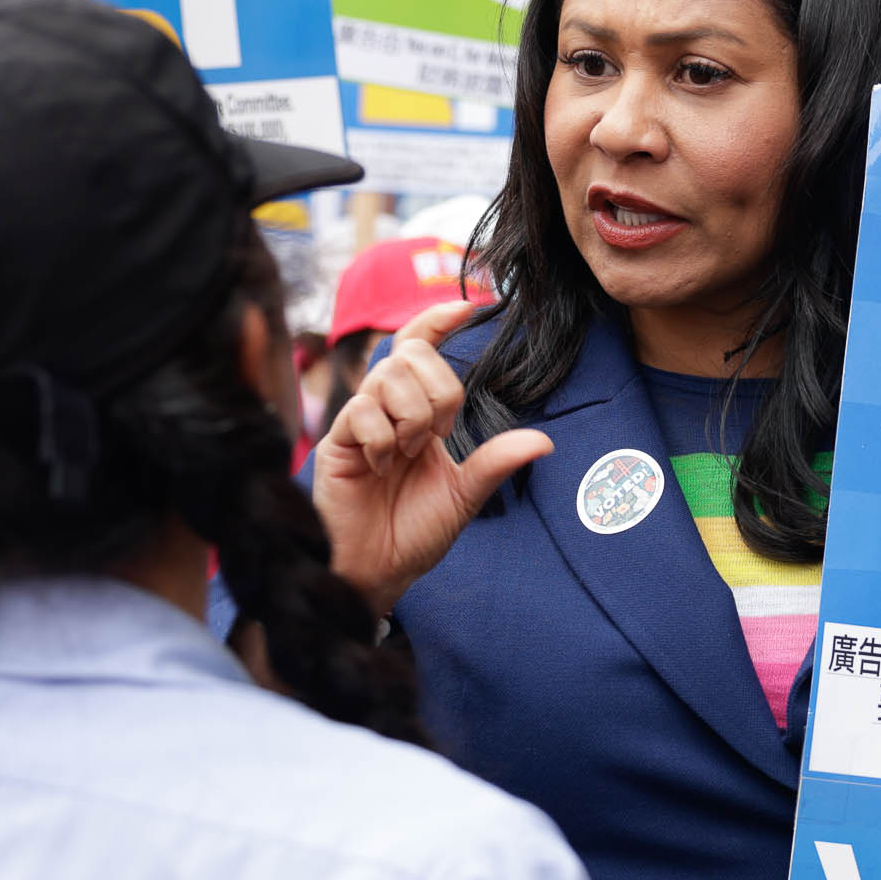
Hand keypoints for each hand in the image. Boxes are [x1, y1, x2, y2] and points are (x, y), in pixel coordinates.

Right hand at [310, 301, 553, 618]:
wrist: (378, 573)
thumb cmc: (413, 534)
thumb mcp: (464, 495)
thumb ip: (496, 463)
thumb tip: (544, 441)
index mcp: (414, 413)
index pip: (419, 347)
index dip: (438, 320)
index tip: (469, 306)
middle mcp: (384, 409)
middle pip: (410, 354)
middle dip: (438, 389)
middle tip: (439, 434)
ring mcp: (358, 424)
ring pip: (388, 379)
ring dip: (413, 416)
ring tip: (408, 454)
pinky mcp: (336, 444)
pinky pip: (361, 413)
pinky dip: (383, 439)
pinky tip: (382, 468)